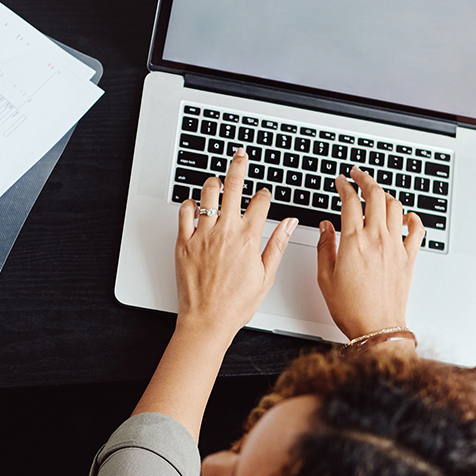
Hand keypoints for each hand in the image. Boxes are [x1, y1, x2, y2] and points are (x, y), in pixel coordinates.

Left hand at [174, 149, 295, 339]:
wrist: (207, 320)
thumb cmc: (235, 304)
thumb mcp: (265, 276)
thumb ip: (277, 244)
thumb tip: (291, 223)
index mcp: (248, 238)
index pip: (260, 201)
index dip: (265, 194)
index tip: (264, 195)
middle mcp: (225, 231)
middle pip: (233, 185)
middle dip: (239, 166)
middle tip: (240, 155)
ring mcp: (202, 234)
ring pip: (208, 193)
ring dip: (214, 182)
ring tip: (217, 180)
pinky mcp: (184, 242)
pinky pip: (184, 212)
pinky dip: (190, 204)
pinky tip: (196, 205)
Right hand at [316, 168, 422, 339]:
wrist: (376, 328)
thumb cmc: (350, 308)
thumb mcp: (325, 277)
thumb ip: (324, 247)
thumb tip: (325, 226)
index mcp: (353, 241)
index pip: (350, 201)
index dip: (344, 185)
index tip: (341, 181)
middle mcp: (377, 239)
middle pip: (376, 195)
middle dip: (366, 179)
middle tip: (358, 175)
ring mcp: (396, 247)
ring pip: (396, 206)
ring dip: (385, 195)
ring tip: (377, 194)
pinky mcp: (409, 258)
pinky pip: (417, 229)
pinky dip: (413, 218)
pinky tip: (406, 216)